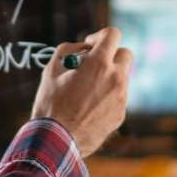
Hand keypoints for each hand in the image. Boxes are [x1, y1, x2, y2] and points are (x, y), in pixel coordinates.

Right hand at [30, 27, 131, 156]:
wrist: (57, 141)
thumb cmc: (51, 104)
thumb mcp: (52, 69)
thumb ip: (69, 50)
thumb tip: (83, 48)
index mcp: (99, 64)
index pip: (113, 35)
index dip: (100, 36)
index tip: (89, 45)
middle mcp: (116, 79)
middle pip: (125, 54)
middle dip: (110, 54)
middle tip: (93, 64)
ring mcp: (121, 98)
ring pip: (121, 77)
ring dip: (108, 76)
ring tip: (85, 90)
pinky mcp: (120, 115)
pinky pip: (118, 97)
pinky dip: (107, 96)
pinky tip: (88, 107)